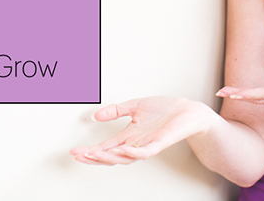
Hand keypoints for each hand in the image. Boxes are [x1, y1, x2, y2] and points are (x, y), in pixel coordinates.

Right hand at [70, 96, 213, 164]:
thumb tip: (96, 116)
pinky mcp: (159, 144)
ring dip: (109, 157)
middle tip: (79, 156)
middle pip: (111, 157)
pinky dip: (132, 152)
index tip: (75, 152)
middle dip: (94, 158)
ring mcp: (147, 145)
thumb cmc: (165, 109)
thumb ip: (116, 110)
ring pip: (125, 158)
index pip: (106, 147)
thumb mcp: (135, 106)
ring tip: (94, 154)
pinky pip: (144, 152)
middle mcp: (136, 144)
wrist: (188, 110)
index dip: (90, 151)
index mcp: (129, 136)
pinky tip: (122, 149)